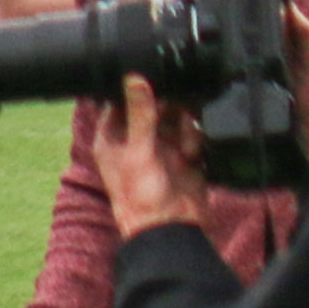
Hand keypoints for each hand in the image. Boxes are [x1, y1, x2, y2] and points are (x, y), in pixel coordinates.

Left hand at [100, 79, 212, 239]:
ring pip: (177, 117)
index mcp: (112, 138)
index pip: (119, 101)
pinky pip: (194, 134)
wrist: (171, 230)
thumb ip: (140, 113)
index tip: (152, 80)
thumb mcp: (138, 150)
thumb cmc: (141, 197)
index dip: (134, 89)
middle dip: (170, 108)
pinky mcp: (185, 155)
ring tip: (186, 148)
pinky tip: (194, 157)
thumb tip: (134, 78)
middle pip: (155, 106)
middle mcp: (136, 140)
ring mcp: (161, 148)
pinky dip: (196, 141)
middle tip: (178, 114)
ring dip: (185, 127)